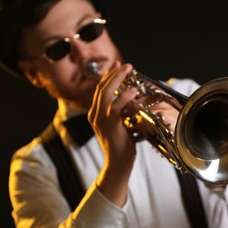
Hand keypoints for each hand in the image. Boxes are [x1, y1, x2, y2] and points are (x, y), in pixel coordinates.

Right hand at [88, 61, 136, 205]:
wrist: (117, 164)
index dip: (108, 77)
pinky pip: (116, 107)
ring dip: (117, 79)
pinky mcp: (110, 126)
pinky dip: (124, 97)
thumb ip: (120, 113)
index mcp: (95, 115)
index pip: (100, 91)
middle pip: (101, 88)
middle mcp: (95, 115)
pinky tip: (132, 90)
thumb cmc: (121, 145)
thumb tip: (130, 99)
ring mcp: (100, 120)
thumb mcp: (118, 125)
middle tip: (125, 64)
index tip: (118, 66)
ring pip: (106, 93)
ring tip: (128, 69)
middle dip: (113, 73)